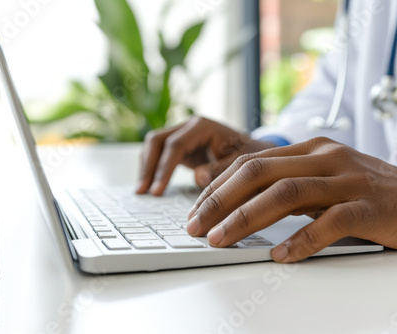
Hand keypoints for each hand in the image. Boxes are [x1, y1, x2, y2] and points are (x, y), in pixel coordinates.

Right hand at [136, 116, 275, 194]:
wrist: (255, 151)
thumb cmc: (251, 156)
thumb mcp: (241, 164)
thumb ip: (220, 169)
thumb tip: (197, 177)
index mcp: (203, 127)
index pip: (175, 144)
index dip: (164, 168)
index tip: (157, 191)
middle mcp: (189, 126)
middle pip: (157, 140)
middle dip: (148, 166)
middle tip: (142, 191)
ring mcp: (183, 135)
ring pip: (154, 146)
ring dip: (146, 167)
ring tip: (141, 192)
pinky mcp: (181, 146)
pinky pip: (160, 154)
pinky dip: (152, 169)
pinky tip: (149, 187)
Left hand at [187, 137, 396, 262]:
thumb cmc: (370, 194)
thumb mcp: (324, 182)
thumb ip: (289, 186)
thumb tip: (240, 205)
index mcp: (310, 150)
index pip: (251, 162)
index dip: (218, 187)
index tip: (195, 211)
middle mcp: (325, 157)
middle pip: (260, 172)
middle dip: (219, 200)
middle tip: (194, 226)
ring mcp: (348, 179)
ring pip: (287, 193)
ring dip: (247, 218)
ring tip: (220, 240)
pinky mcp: (370, 205)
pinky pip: (330, 222)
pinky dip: (301, 240)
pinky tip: (281, 256)